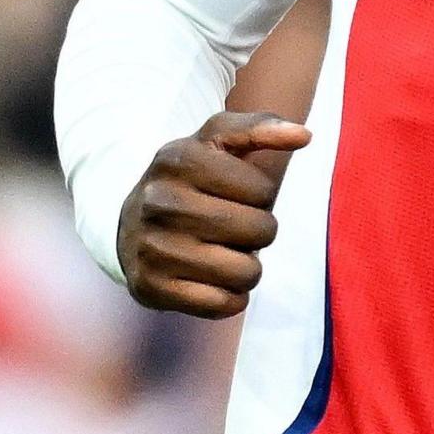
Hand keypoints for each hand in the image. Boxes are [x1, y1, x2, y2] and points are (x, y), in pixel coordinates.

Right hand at [116, 112, 309, 317]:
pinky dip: (229, 297)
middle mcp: (159, 201)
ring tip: (225, 254)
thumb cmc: (189, 180)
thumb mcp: (215, 142)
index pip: (263, 190)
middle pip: (259, 231)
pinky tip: (211, 280)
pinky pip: (222, 304)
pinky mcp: (151, 288)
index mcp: (179, 158)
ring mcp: (152, 247)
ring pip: (246, 272)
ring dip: (248, 268)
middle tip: (235, 229)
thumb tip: (304, 135)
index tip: (237, 196)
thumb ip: (261, 129)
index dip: (261, 197)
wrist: (128, 225)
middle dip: (259, 233)